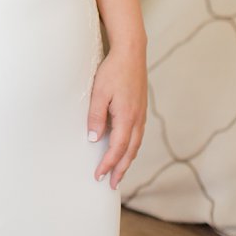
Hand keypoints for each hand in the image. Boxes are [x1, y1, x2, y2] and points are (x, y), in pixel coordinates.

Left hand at [87, 46, 145, 188]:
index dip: (108, 164)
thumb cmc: (114, 70)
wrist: (131, 51)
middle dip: (121, 169)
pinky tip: (126, 148)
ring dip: (128, 159)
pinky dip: (132, 146)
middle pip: (130, 151)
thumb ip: (96, 116)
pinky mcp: (141, 107)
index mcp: (127, 116)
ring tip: (119, 171)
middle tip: (112, 184)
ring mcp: (141, 113)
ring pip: (136, 143)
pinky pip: (138, 134)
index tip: (99, 176)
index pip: (118, 148)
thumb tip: (94, 138)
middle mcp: (137, 118)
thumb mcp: (99, 92)